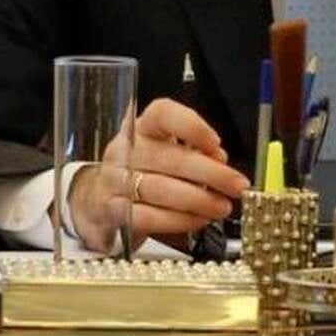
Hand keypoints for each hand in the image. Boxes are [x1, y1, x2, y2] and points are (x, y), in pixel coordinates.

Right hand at [69, 99, 249, 250]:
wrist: (98, 199)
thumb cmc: (142, 171)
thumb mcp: (166, 152)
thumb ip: (195, 152)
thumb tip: (219, 159)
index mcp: (143, 128)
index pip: (163, 114)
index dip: (192, 127)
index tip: (215, 143)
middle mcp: (126, 150)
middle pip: (171, 158)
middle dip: (211, 174)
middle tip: (237, 186)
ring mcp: (116, 181)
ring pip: (162, 189)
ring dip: (199, 200)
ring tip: (221, 207)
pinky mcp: (114, 212)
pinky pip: (150, 217)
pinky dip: (179, 220)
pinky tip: (198, 220)